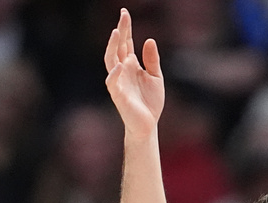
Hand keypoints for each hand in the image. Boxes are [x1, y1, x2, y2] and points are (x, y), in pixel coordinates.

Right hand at [104, 9, 164, 140]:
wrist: (148, 124)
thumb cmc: (150, 101)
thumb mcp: (156, 77)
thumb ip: (152, 59)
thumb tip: (149, 39)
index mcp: (131, 64)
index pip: (127, 42)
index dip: (126, 28)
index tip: (125, 12)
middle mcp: (122, 70)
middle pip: (118, 47)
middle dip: (120, 31)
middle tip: (123, 16)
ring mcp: (118, 81)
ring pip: (111, 60)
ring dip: (113, 47)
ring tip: (117, 32)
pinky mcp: (118, 95)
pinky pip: (112, 82)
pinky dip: (115, 73)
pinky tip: (121, 64)